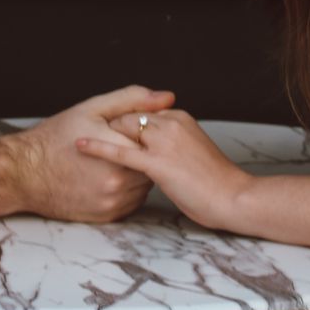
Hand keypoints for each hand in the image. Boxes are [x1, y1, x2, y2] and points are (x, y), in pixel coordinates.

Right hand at [6, 86, 173, 222]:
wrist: (25, 172)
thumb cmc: (56, 137)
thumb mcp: (93, 109)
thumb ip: (133, 100)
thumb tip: (168, 97)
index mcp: (117, 152)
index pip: (154, 142)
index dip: (147, 133)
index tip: (134, 129)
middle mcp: (118, 181)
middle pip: (151, 165)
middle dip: (142, 154)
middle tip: (123, 144)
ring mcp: (112, 202)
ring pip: (144, 185)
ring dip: (136, 173)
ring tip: (116, 160)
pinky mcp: (107, 216)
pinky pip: (132, 202)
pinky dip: (127, 190)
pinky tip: (109, 177)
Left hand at [82, 108, 249, 231]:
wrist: (234, 197)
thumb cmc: (217, 182)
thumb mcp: (193, 153)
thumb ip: (173, 144)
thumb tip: (152, 147)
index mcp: (180, 119)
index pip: (142, 111)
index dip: (122, 122)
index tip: (104, 129)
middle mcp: (171, 123)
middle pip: (130, 117)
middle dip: (108, 125)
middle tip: (84, 134)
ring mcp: (164, 142)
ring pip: (124, 129)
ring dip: (101, 133)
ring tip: (75, 138)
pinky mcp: (158, 162)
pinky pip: (121, 152)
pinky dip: (98, 147)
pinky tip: (81, 146)